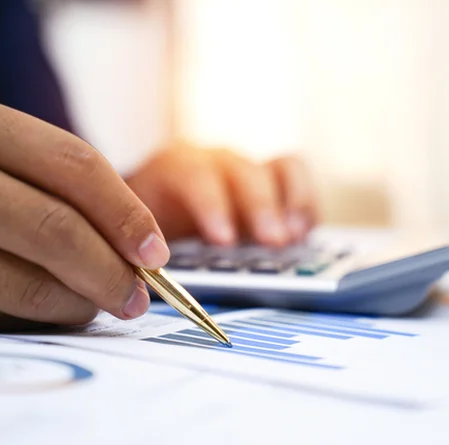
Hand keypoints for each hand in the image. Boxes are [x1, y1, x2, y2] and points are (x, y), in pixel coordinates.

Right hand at [0, 95, 169, 331]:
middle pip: (57, 231)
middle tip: (138, 297)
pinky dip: (35, 320)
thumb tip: (138, 249)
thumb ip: (56, 182)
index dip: (128, 214)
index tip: (156, 253)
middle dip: (113, 273)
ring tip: (96, 304)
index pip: (75, 166)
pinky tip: (45, 310)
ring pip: (30, 285)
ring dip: (81, 303)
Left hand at [126, 145, 317, 245]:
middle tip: (273, 242)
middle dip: (260, 207)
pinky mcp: (274, 179)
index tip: (223, 240)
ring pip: (280, 168)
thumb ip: (153, 249)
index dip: (211, 206)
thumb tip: (158, 279)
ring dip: (292, 203)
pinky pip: (298, 177)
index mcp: (175, 167)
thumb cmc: (150, 225)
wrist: (157, 204)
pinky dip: (305, 203)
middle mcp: (217, 161)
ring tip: (294, 237)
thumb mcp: (143, 234)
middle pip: (244, 171)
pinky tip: (303, 233)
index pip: (194, 177)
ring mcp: (249, 167)